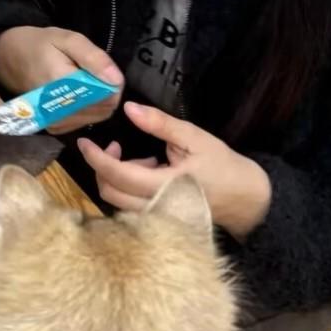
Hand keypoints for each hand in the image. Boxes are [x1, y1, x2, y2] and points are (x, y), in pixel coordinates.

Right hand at [0, 26, 122, 133]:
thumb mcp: (68, 39)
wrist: (11, 60)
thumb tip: (116, 81)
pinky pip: (86, 120)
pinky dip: (90, 108)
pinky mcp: (55, 128)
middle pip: (104, 108)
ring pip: (98, 116)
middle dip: (107, 91)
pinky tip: (79, 93)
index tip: (104, 69)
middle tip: (95, 72)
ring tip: (86, 81)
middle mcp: (57, 110)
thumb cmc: (41, 45)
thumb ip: (94, 59)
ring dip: (100, 100)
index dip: (112, 83)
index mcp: (60, 84)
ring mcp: (56, 122)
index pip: (105, 96)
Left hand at [77, 102, 271, 238]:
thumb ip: (160, 124)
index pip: (116, 175)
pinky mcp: (158, 221)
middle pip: (109, 192)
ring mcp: (155, 218)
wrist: (247, 200)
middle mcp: (154, 208)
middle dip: (103, 166)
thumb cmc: (222, 166)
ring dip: (116, 177)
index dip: (95, 157)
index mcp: (163, 186)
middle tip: (116, 145)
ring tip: (142, 157)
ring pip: (116, 201)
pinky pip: (129, 205)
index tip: (83, 141)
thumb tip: (129, 108)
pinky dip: (128, 186)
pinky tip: (150, 171)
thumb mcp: (194, 137)